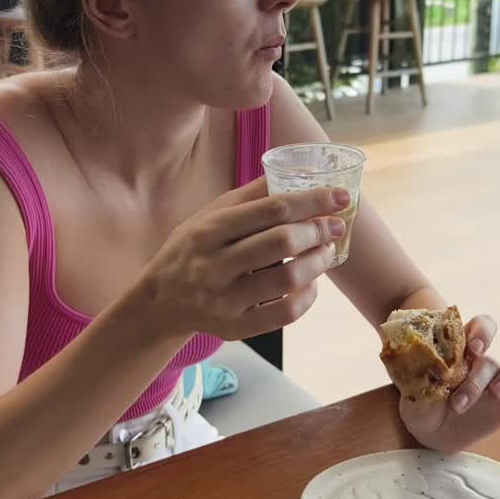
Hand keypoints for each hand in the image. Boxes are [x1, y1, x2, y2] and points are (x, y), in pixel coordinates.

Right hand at [138, 177, 347, 340]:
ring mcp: (224, 299)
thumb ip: (249, 196)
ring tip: (327, 252)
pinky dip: (307, 297)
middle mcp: (214, 264)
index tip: (340, 197)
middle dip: (318, 231)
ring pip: (287, 279)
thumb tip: (291, 170)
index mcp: (209, 230)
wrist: (158, 301)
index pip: (272, 208)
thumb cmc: (192, 249)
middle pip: (281, 242)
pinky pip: (284, 314)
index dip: (313, 200)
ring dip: (318, 262)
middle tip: (335, 226)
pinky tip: (311, 284)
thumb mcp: (208, 215)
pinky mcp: (234, 327)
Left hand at [398, 314, 499, 453]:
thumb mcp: (413, 390)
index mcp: (461, 350)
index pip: (480, 326)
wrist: (432, 432)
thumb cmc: (422, 403)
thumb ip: (417, 378)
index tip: (472, 350)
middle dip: (482, 374)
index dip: (481, 333)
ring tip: (496, 395)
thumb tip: (418, 369)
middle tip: (462, 400)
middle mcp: (484, 360)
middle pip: (494, 354)